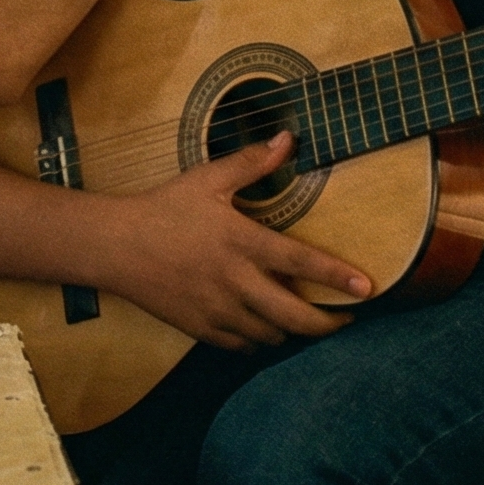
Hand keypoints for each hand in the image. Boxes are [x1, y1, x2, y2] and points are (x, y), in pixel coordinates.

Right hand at [95, 133, 370, 350]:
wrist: (115, 246)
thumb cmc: (164, 209)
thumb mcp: (207, 179)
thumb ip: (251, 163)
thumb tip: (287, 139)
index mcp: (241, 242)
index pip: (300, 262)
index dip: (337, 277)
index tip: (368, 288)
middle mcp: (234, 281)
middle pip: (294, 316)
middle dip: (327, 323)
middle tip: (345, 318)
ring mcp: (217, 309)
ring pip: (271, 335)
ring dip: (292, 330)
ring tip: (304, 319)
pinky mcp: (200, 328)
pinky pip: (242, 346)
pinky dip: (259, 340)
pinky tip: (264, 327)